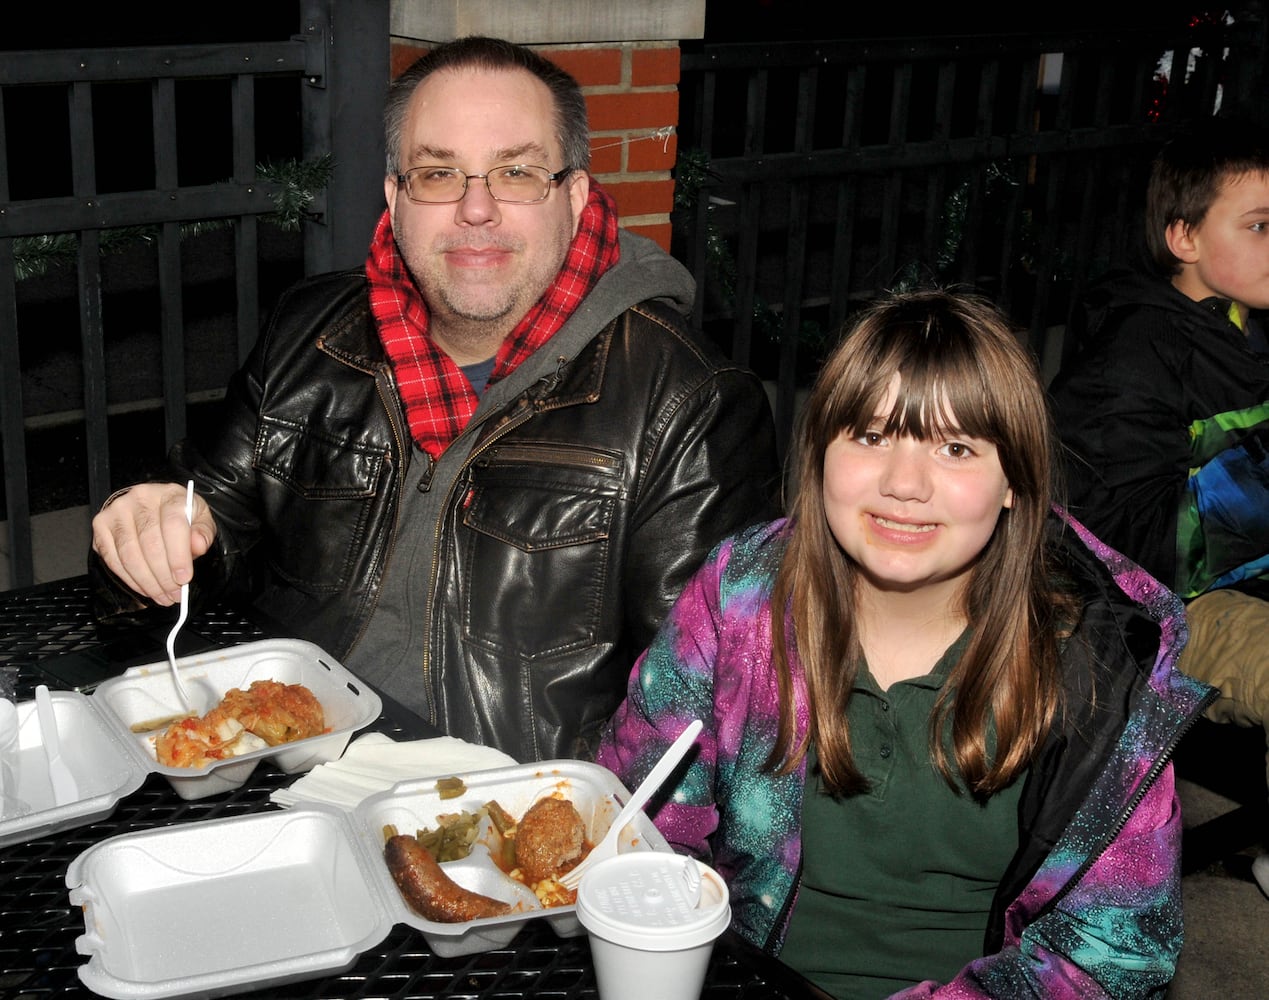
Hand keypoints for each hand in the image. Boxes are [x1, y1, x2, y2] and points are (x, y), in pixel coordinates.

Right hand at [91, 482, 216, 604]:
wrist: (155, 506)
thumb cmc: (180, 514)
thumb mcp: (201, 519)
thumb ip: (203, 532)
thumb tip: (198, 544)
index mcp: (169, 494)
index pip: (173, 524)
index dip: (178, 555)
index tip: (184, 578)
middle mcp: (140, 498)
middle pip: (150, 543)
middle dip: (163, 576)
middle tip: (175, 594)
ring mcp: (116, 511)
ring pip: (129, 554)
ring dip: (147, 581)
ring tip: (162, 595)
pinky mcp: (101, 525)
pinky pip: (113, 559)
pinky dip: (130, 579)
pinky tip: (145, 588)